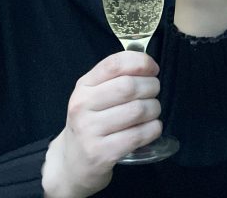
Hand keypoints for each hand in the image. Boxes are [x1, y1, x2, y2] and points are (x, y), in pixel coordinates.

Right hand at [42, 52, 162, 197]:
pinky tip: (151, 128)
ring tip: (152, 111)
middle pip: (129, 86)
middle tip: (154, 92)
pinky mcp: (101, 153)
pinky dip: (153, 129)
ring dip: (154, 109)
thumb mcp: (93, 95)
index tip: (153, 68)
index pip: (114, 64)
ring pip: (137, 110)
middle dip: (152, 86)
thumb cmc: (90, 123)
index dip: (140, 62)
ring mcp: (90, 131)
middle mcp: (82, 106)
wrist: (71, 163)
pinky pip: (138, 135)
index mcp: (83, 86)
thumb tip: (148, 65)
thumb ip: (116, 78)